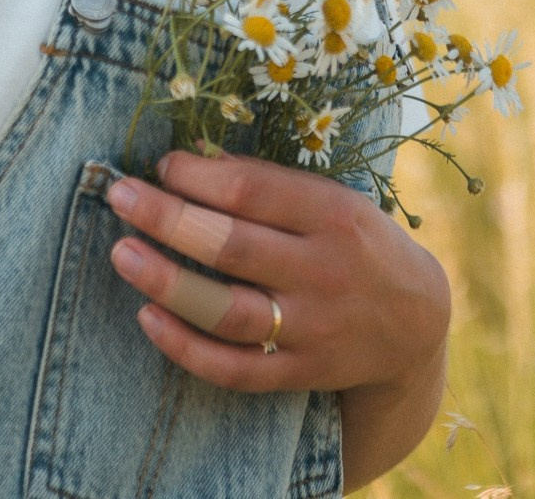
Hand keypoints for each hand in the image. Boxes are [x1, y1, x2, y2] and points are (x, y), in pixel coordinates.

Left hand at [102, 149, 450, 396]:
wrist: (415, 323)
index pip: (254, 193)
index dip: (198, 177)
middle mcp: (324, 271)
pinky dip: (186, 348)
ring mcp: (313, 328)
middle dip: (168, 219)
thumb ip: (269, 184)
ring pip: (228, 311)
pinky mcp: (302, 373)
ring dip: (168, 283)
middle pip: (232, 247)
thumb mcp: (333, 200)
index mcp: (334, 215)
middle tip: (119, 195)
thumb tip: (190, 161)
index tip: (159, 166)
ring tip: (122, 255)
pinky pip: (235, 369)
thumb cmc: (357, 243)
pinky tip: (148, 318)